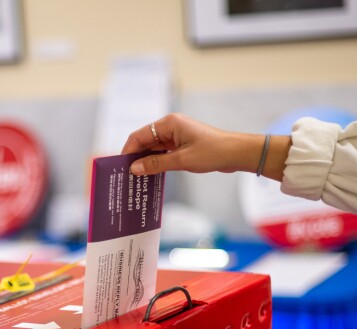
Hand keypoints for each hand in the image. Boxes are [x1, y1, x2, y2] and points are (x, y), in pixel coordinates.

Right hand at [121, 113, 288, 180]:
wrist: (236, 153)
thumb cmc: (212, 152)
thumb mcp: (181, 160)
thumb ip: (155, 164)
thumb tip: (134, 168)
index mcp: (168, 123)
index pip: (139, 135)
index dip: (128, 150)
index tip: (120, 166)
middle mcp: (170, 126)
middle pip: (144, 141)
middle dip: (135, 157)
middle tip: (125, 175)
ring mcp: (175, 135)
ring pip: (152, 148)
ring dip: (145, 161)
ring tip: (135, 177)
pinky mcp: (181, 144)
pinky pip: (162, 153)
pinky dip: (155, 162)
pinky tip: (150, 174)